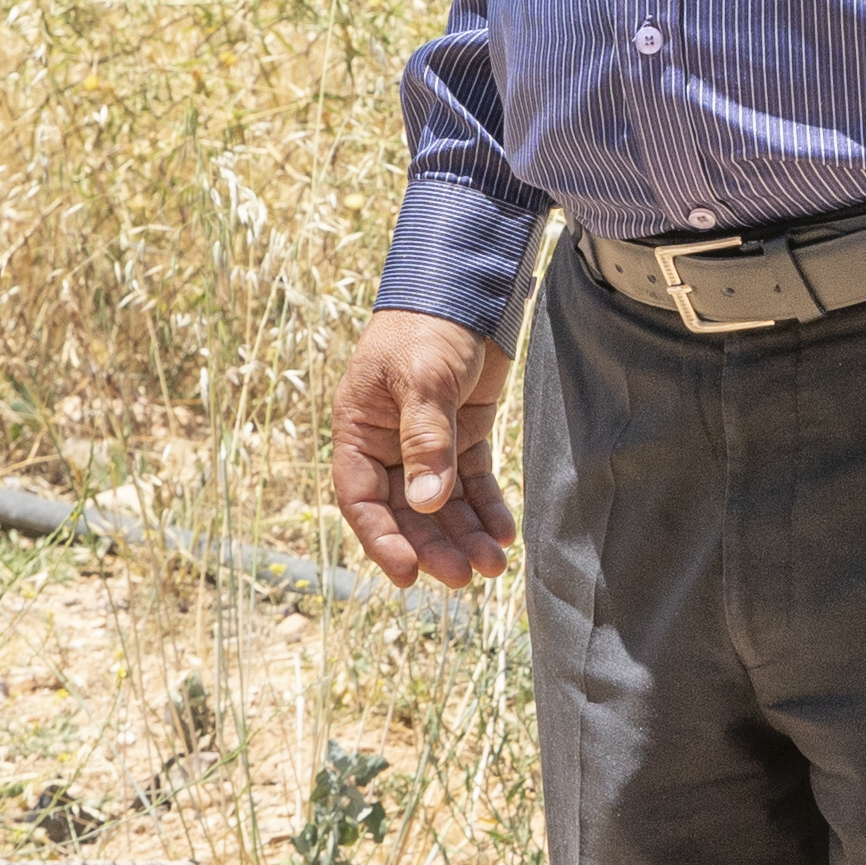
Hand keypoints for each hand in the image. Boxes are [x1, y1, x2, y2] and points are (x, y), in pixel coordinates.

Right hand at [331, 314, 517, 585]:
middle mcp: (388, 442)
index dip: (382, 539)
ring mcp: (427, 441)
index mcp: (359, 430)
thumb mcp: (423, 380)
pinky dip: (488, 509)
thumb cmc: (428, 325)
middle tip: (464, 577)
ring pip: (442, 503)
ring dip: (464, 535)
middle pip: (406, 510)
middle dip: (434, 545)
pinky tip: (506, 534)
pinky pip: (472, 483)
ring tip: (493, 566)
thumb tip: (425, 502)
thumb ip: (426, 440)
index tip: (408, 574)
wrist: (468, 286)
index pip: (362, 498)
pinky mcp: (464, 434)